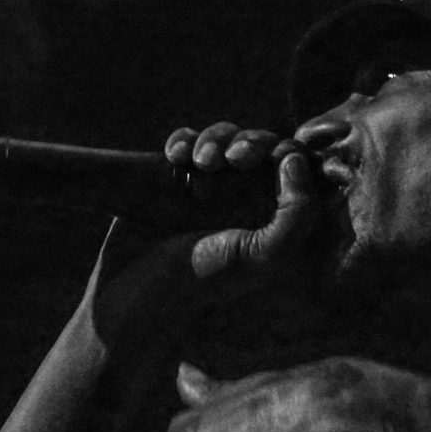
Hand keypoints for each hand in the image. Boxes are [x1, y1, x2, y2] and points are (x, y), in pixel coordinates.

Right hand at [163, 121, 329, 280]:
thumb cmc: (201, 281)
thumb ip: (297, 215)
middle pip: (262, 144)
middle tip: (232, 159)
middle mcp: (246, 200)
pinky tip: (173, 158)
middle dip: (249, 141)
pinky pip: (188, 141)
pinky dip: (183, 141)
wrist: (133, 293)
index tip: (265, 163)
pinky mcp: (174, 179)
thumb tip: (295, 161)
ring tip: (197, 163)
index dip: (286, 153)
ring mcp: (209, 188)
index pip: (296, 168)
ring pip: (225, 137)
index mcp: (273, 218)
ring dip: (215, 139)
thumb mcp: (263, 257)